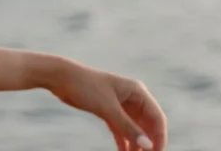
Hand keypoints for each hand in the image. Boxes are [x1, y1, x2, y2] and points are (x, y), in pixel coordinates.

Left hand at [35, 57, 166, 150]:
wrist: (61, 77)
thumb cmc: (86, 86)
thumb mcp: (108, 108)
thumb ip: (127, 127)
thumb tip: (147, 145)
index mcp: (137, 92)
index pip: (156, 118)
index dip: (159, 137)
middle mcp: (132, 97)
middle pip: (147, 124)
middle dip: (147, 142)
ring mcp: (120, 104)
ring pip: (134, 128)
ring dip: (135, 143)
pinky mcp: (108, 110)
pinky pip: (120, 129)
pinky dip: (122, 141)